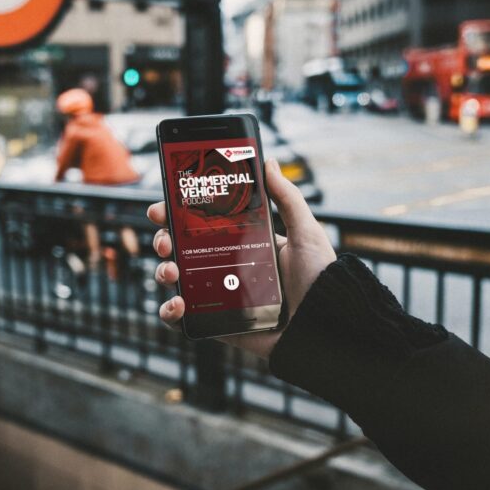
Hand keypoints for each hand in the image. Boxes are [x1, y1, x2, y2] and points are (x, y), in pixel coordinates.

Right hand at [147, 159, 336, 358]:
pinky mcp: (218, 323)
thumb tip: (269, 162)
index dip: (179, 214)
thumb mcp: (306, 232)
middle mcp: (229, 268)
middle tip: (164, 238)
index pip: (204, 224)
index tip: (163, 205)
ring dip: (163, 271)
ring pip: (179, 281)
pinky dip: (170, 311)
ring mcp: (221, 296)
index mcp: (245, 244)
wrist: (325, 326)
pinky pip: (185, 318)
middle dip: (164, 240)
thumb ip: (288, 198)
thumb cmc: (320, 279)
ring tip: (171, 270)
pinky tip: (178, 303)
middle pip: (183, 250)